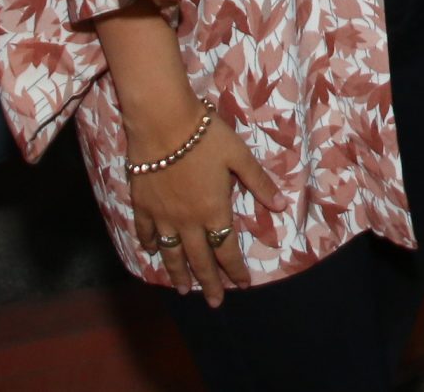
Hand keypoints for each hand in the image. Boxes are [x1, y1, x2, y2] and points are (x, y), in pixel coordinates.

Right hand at [129, 109, 280, 304]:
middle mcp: (188, 221)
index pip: (227, 250)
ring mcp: (163, 215)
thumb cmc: (205, 136)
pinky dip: (150, 244)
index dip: (236, 269)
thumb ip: (259, 182)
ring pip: (171, 253)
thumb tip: (280, 206)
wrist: (163, 121)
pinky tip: (152, 251)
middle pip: (199, 260)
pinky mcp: (143, 204)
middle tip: (215, 303)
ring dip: (178, 273)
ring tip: (183, 289)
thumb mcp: (239, 155)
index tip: (243, 285)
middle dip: (210, 283)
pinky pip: (147, 231)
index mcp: (214, 211)